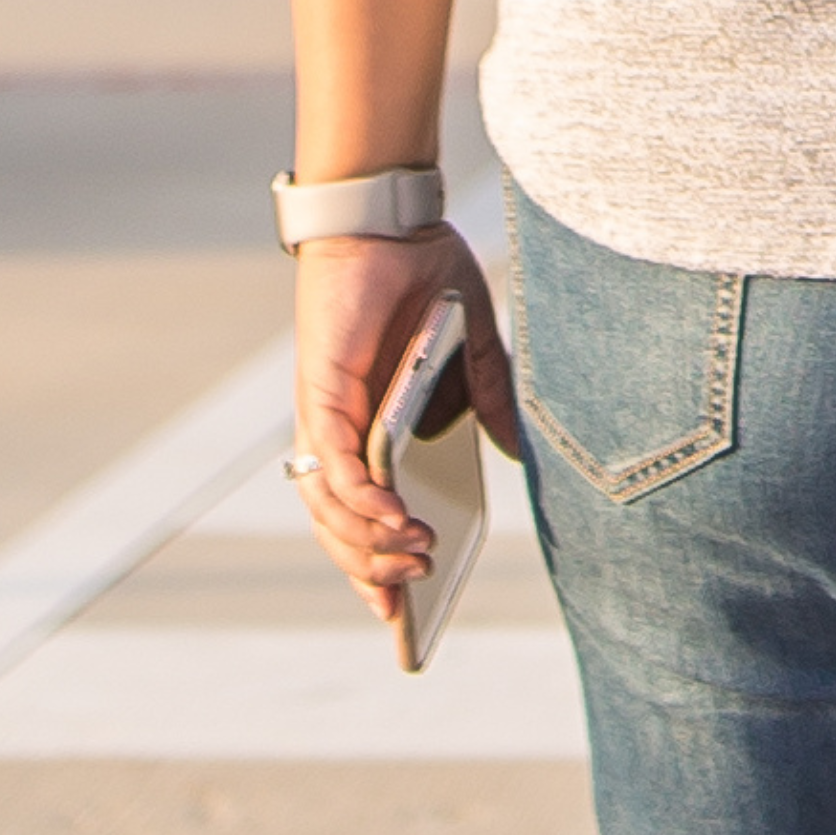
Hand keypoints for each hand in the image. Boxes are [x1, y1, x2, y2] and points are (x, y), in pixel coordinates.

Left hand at [287, 227, 502, 628]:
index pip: (360, 517)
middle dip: (371, 571)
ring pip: (329, 506)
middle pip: (337, 528)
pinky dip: (360, 496)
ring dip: (368, 542)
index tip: (403, 613)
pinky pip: (330, 463)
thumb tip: (514, 454)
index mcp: (368, 431)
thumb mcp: (474, 351)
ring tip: (417, 556)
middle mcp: (336, 433)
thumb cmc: (424, 279)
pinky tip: (392, 517)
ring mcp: (323, 415)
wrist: (392, 222)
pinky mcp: (321, 391)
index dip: (372, 568)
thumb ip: (489, 401)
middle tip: (414, 592)